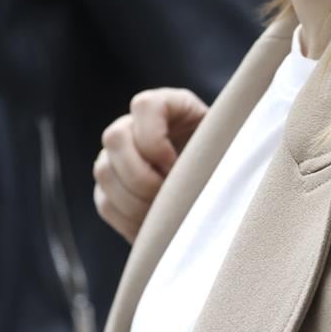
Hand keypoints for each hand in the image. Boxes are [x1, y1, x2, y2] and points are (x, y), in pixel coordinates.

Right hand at [93, 88, 209, 242]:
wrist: (215, 185)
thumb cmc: (225, 160)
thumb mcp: (224, 144)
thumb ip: (211, 143)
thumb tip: (190, 169)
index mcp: (167, 105)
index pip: (144, 105)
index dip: (155, 137)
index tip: (175, 165)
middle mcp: (134, 125)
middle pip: (115, 138)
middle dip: (142, 175)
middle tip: (170, 195)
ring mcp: (116, 156)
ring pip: (104, 172)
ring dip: (135, 201)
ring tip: (165, 213)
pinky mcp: (109, 188)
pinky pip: (106, 203)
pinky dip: (129, 220)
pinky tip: (154, 226)